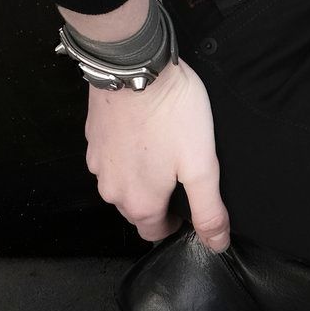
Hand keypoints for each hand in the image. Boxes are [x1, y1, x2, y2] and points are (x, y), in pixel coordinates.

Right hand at [83, 56, 231, 247]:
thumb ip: (208, 210)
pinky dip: (127, 151)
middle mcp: (111, 191)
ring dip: (141, 173)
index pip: (156, 233)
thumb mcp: (201, 164)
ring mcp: (97, 164)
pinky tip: (145, 129)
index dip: (176, 221)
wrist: (135, 66)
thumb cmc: (172, 114)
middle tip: (181, 166)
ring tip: (165, 145)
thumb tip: (216, 244)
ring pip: (122, 182)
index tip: (190, 199)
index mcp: (139, 203)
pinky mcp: (92, 139)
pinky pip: (112, 157)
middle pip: (138, 208)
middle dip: (159, 197)